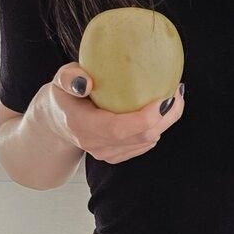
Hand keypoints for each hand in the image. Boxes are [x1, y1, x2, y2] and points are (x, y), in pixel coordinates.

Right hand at [43, 62, 184, 162]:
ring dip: (166, 121)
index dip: (145, 117)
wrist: (57, 121)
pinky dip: (158, 127)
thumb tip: (87, 82)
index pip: (118, 128)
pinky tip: (162, 109)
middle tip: (176, 90)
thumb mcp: (60, 80)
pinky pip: (145, 144)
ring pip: (147, 141)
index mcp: (83, 125)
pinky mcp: (117, 155)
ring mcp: (107, 153)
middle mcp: (96, 145)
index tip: (164, 97)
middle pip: (141, 136)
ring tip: (173, 95)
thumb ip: (70, 78)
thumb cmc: (63, 94)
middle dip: (166, 116)